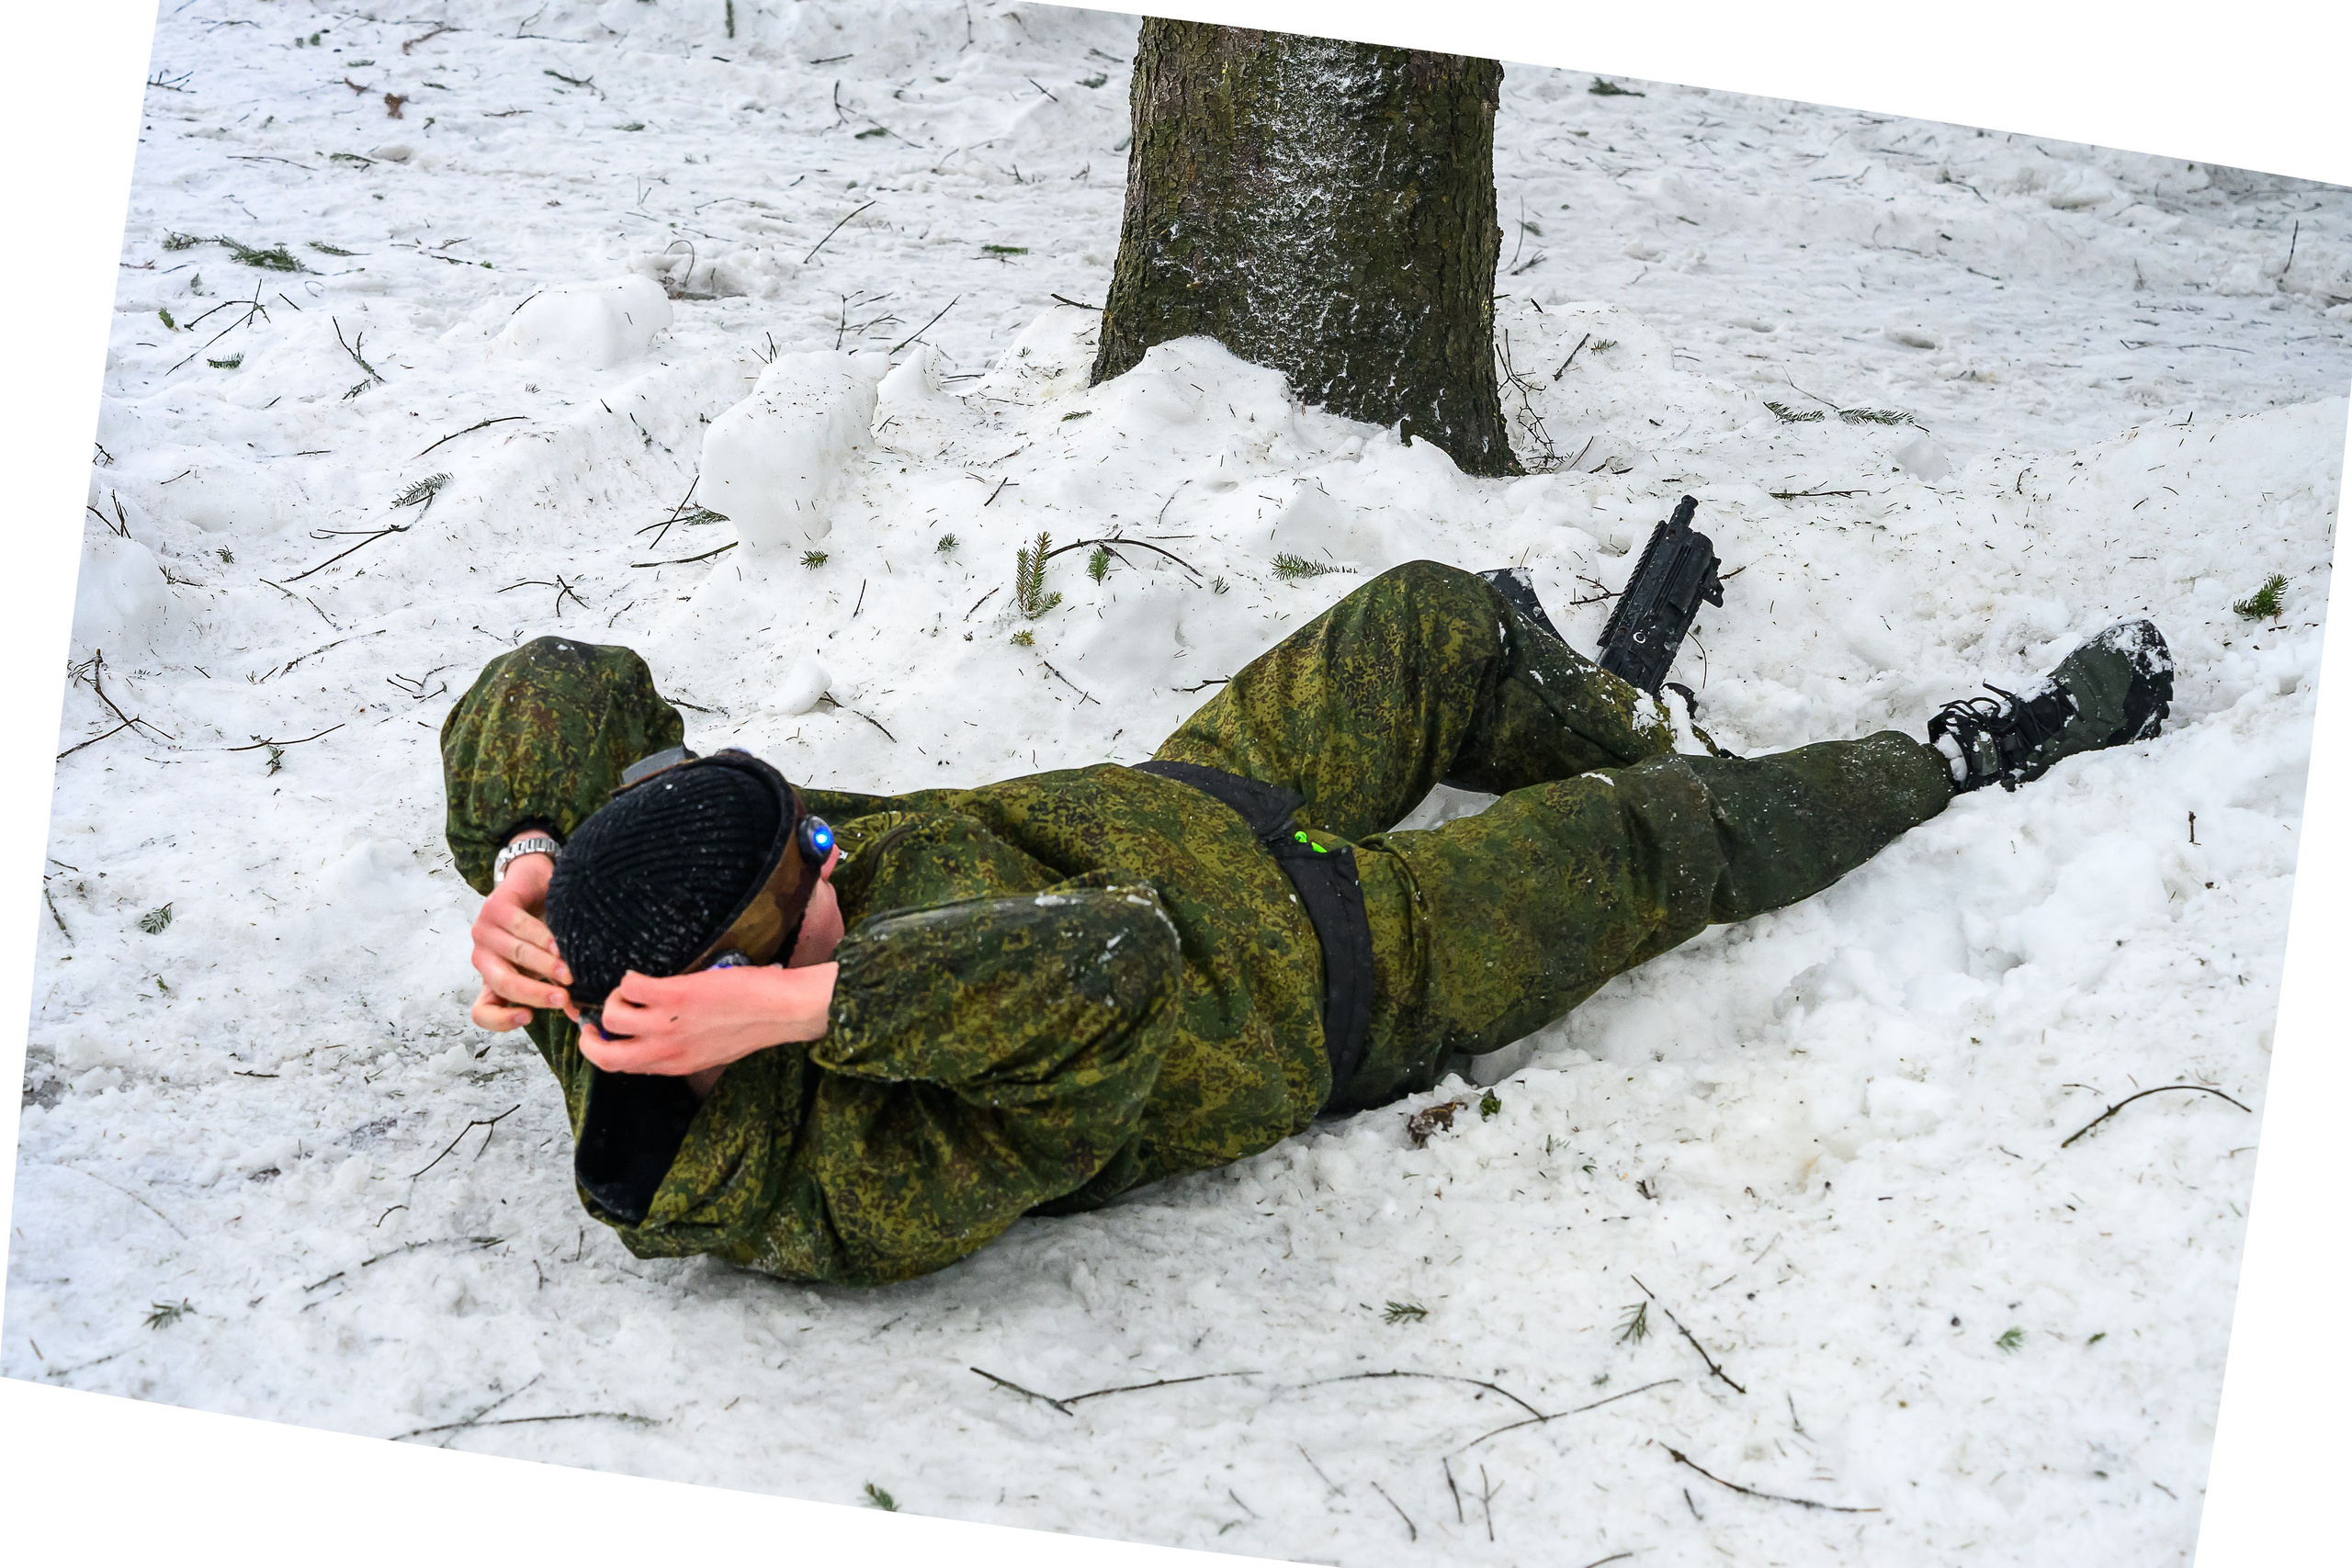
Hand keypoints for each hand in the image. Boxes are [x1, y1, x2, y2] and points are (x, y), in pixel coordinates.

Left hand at [469, 845, 567, 1030]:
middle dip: (535, 993)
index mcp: (493, 978)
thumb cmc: (541, 929)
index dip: (501, 1021)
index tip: (529, 1017)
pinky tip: (559, 945)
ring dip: (545, 966)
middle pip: (503, 984)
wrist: (534, 881)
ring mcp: (484, 932)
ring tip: (569, 972)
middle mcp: (483, 959)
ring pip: (516, 955)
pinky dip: (542, 939)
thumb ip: (555, 987)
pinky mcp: (494, 907)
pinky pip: (520, 927)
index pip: (483, 1011)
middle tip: (564, 996)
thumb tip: (576, 1014)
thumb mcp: (547, 963)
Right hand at [570, 963, 836, 1077]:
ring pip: (611, 1017)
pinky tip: (641, 974)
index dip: (604, 1052)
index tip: (602, 1037)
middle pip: (604, 1056)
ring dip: (612, 1001)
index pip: (621, 1069)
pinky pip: (630, 985)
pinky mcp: (674, 996)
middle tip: (591, 1020)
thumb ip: (681, 1048)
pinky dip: (628, 978)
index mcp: (674, 1065)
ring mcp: (667, 1024)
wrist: (781, 1011)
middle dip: (588, 1038)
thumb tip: (659, 1035)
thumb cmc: (751, 1024)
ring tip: (627, 990)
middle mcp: (666, 1051)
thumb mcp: (710, 1050)